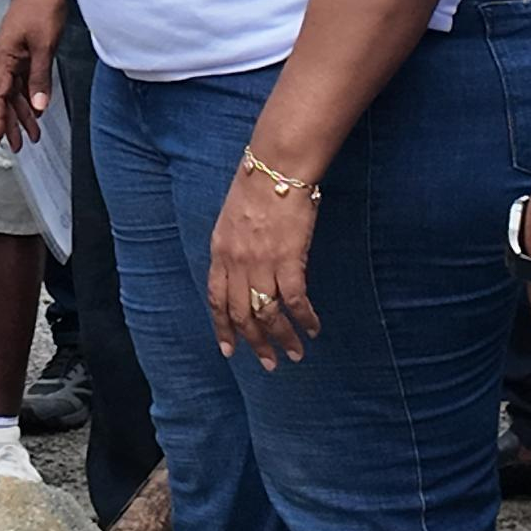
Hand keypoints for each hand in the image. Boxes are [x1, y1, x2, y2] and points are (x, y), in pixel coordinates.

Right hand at [0, 0, 66, 151]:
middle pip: (5, 96)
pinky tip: (38, 107)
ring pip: (16, 89)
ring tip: (34, 134)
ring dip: (23, 111)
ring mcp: (15, 53)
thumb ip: (40, 78)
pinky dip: (30, 95)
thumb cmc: (42, 6)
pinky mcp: (26, 48)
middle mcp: (5, 57)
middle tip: (20, 145)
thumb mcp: (44, 45)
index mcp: (3, 56)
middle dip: (11, 122)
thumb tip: (38, 106)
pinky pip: (25, 78)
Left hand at [207, 163, 323, 369]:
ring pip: (268, 314)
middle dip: (255, 343)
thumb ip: (233, 249)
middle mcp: (236, 262)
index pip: (217, 299)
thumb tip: (243, 272)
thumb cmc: (257, 187)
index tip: (229, 350)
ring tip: (295, 353)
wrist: (276, 168)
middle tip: (269, 363)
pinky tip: (313, 328)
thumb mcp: (231, 220)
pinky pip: (294, 300)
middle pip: (242, 314)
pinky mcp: (288, 259)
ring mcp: (260, 262)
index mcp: (219, 252)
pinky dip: (304, 318)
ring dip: (282, 338)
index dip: (222, 327)